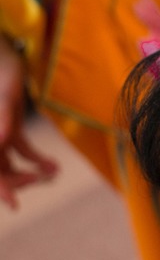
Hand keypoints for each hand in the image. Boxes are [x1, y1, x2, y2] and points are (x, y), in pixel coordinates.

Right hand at [0, 40, 57, 208]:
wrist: (3, 55)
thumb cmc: (3, 77)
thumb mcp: (5, 102)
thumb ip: (3, 120)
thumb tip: (3, 139)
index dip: (0, 189)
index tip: (14, 204)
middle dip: (19, 181)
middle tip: (43, 178)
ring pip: (11, 165)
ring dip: (32, 172)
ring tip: (54, 172)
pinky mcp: (10, 127)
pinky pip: (21, 150)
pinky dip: (37, 160)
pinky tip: (53, 166)